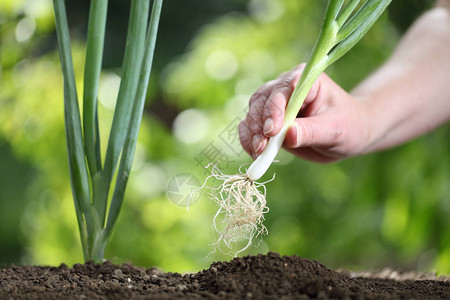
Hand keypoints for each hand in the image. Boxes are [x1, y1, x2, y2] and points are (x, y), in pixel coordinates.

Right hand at [239, 63, 373, 162]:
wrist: (347, 136)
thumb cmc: (349, 126)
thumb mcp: (335, 130)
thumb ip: (312, 132)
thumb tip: (288, 135)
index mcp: (305, 80)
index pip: (283, 89)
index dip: (274, 109)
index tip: (272, 130)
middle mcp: (286, 87)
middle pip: (262, 100)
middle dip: (259, 123)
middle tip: (262, 146)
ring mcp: (275, 104)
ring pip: (252, 112)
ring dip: (251, 133)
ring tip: (258, 152)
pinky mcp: (269, 121)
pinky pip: (251, 127)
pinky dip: (248, 139)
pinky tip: (253, 153)